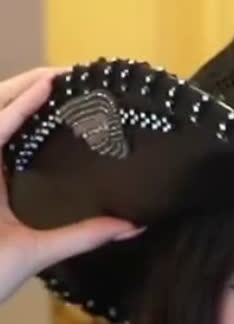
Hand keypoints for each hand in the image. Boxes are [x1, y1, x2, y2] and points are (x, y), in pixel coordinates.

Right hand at [0, 68, 141, 304]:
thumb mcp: (41, 249)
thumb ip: (82, 235)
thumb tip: (131, 226)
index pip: (19, 135)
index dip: (43, 113)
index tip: (80, 101)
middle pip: (7, 113)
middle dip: (38, 90)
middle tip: (80, 78)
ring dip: (30, 86)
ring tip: (66, 73)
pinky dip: (18, 106)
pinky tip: (45, 87)